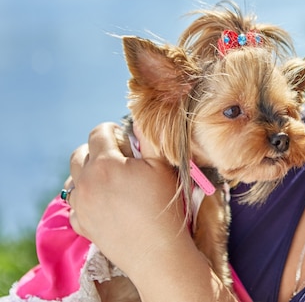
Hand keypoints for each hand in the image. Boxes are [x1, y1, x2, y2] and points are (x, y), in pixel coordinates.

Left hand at [68, 123, 183, 273]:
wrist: (158, 253)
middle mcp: (85, 182)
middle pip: (79, 154)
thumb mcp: (163, 166)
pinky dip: (86, 199)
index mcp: (105, 164)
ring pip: (73, 179)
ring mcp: (80, 206)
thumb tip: (139, 119)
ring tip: (111, 180)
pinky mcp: (81, 225)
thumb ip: (148, 137)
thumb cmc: (164, 206)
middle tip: (119, 158)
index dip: (113, 130)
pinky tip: (105, 203)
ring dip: (88, 173)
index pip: (98, 133)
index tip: (125, 138)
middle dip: (96, 150)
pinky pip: (74, 205)